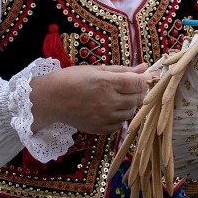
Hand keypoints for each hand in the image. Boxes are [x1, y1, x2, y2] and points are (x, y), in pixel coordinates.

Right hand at [31, 63, 149, 133]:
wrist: (51, 99)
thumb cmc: (72, 79)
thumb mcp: (98, 69)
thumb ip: (123, 70)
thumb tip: (145, 68)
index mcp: (106, 83)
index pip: (138, 83)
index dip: (146, 80)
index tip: (146, 77)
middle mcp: (106, 101)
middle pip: (138, 99)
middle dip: (139, 91)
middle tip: (132, 86)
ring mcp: (103, 117)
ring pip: (131, 113)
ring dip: (130, 104)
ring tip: (119, 97)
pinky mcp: (98, 129)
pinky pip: (119, 125)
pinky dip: (120, 117)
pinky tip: (111, 109)